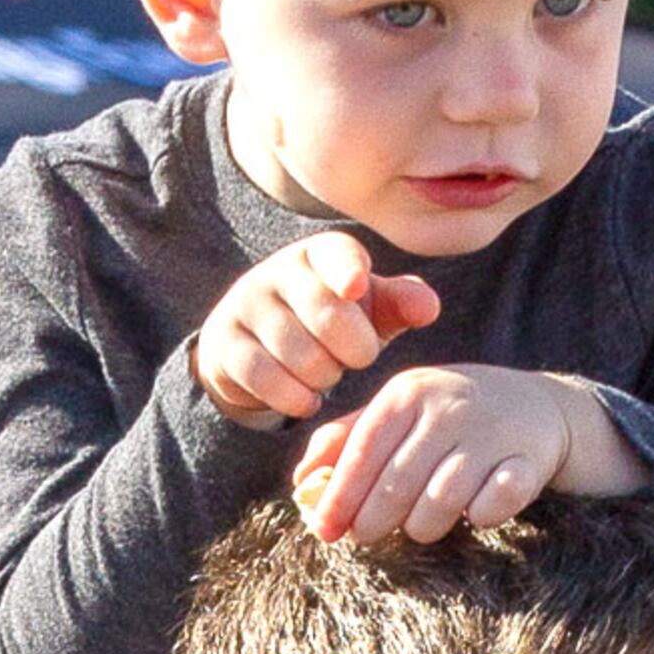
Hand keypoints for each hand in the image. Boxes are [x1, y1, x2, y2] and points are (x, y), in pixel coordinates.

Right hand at [191, 232, 439, 431]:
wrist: (258, 351)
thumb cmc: (332, 327)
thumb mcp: (369, 314)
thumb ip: (400, 306)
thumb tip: (429, 308)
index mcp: (321, 254)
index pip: (337, 255)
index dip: (347, 271)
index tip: (356, 288)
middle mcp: (279, 270)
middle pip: (326, 313)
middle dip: (353, 349)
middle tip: (355, 358)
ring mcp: (246, 305)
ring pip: (299, 352)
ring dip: (324, 377)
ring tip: (326, 374)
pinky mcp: (224, 344)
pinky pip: (266, 377)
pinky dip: (294, 397)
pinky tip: (305, 399)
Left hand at [292, 362, 633, 545]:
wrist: (537, 404)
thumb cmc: (450, 415)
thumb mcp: (399, 411)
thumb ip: (347, 440)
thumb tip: (301, 483)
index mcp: (409, 393)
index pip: (364, 451)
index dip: (340, 496)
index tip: (326, 531)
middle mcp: (448, 407)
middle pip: (397, 482)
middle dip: (374, 520)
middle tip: (368, 536)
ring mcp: (491, 433)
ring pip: (441, 500)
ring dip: (423, 526)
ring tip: (419, 526)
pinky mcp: (528, 459)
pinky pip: (495, 504)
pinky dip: (481, 517)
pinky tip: (474, 514)